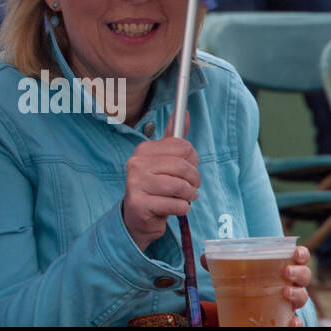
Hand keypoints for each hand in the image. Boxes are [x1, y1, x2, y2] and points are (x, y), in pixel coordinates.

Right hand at [122, 116, 200, 249]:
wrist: (137, 217)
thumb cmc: (154, 187)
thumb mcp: (163, 161)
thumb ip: (174, 139)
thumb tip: (185, 113)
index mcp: (144, 150)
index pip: (182, 147)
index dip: (192, 161)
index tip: (188, 169)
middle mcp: (137, 164)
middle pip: (183, 167)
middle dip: (193, 181)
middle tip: (190, 187)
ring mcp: (136, 183)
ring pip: (180, 187)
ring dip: (189, 196)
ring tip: (183, 198)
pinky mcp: (140, 204)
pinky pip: (176, 205)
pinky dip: (182, 209)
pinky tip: (174, 208)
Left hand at [199, 245, 311, 325]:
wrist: (239, 306)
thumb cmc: (242, 281)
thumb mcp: (230, 270)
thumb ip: (218, 262)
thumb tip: (205, 257)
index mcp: (280, 267)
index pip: (298, 258)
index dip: (301, 254)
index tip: (295, 252)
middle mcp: (289, 284)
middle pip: (304, 277)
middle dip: (299, 273)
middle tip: (286, 272)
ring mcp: (288, 302)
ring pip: (303, 298)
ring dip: (298, 295)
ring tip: (285, 293)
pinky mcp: (284, 317)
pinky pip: (296, 322)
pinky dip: (296, 322)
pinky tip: (290, 321)